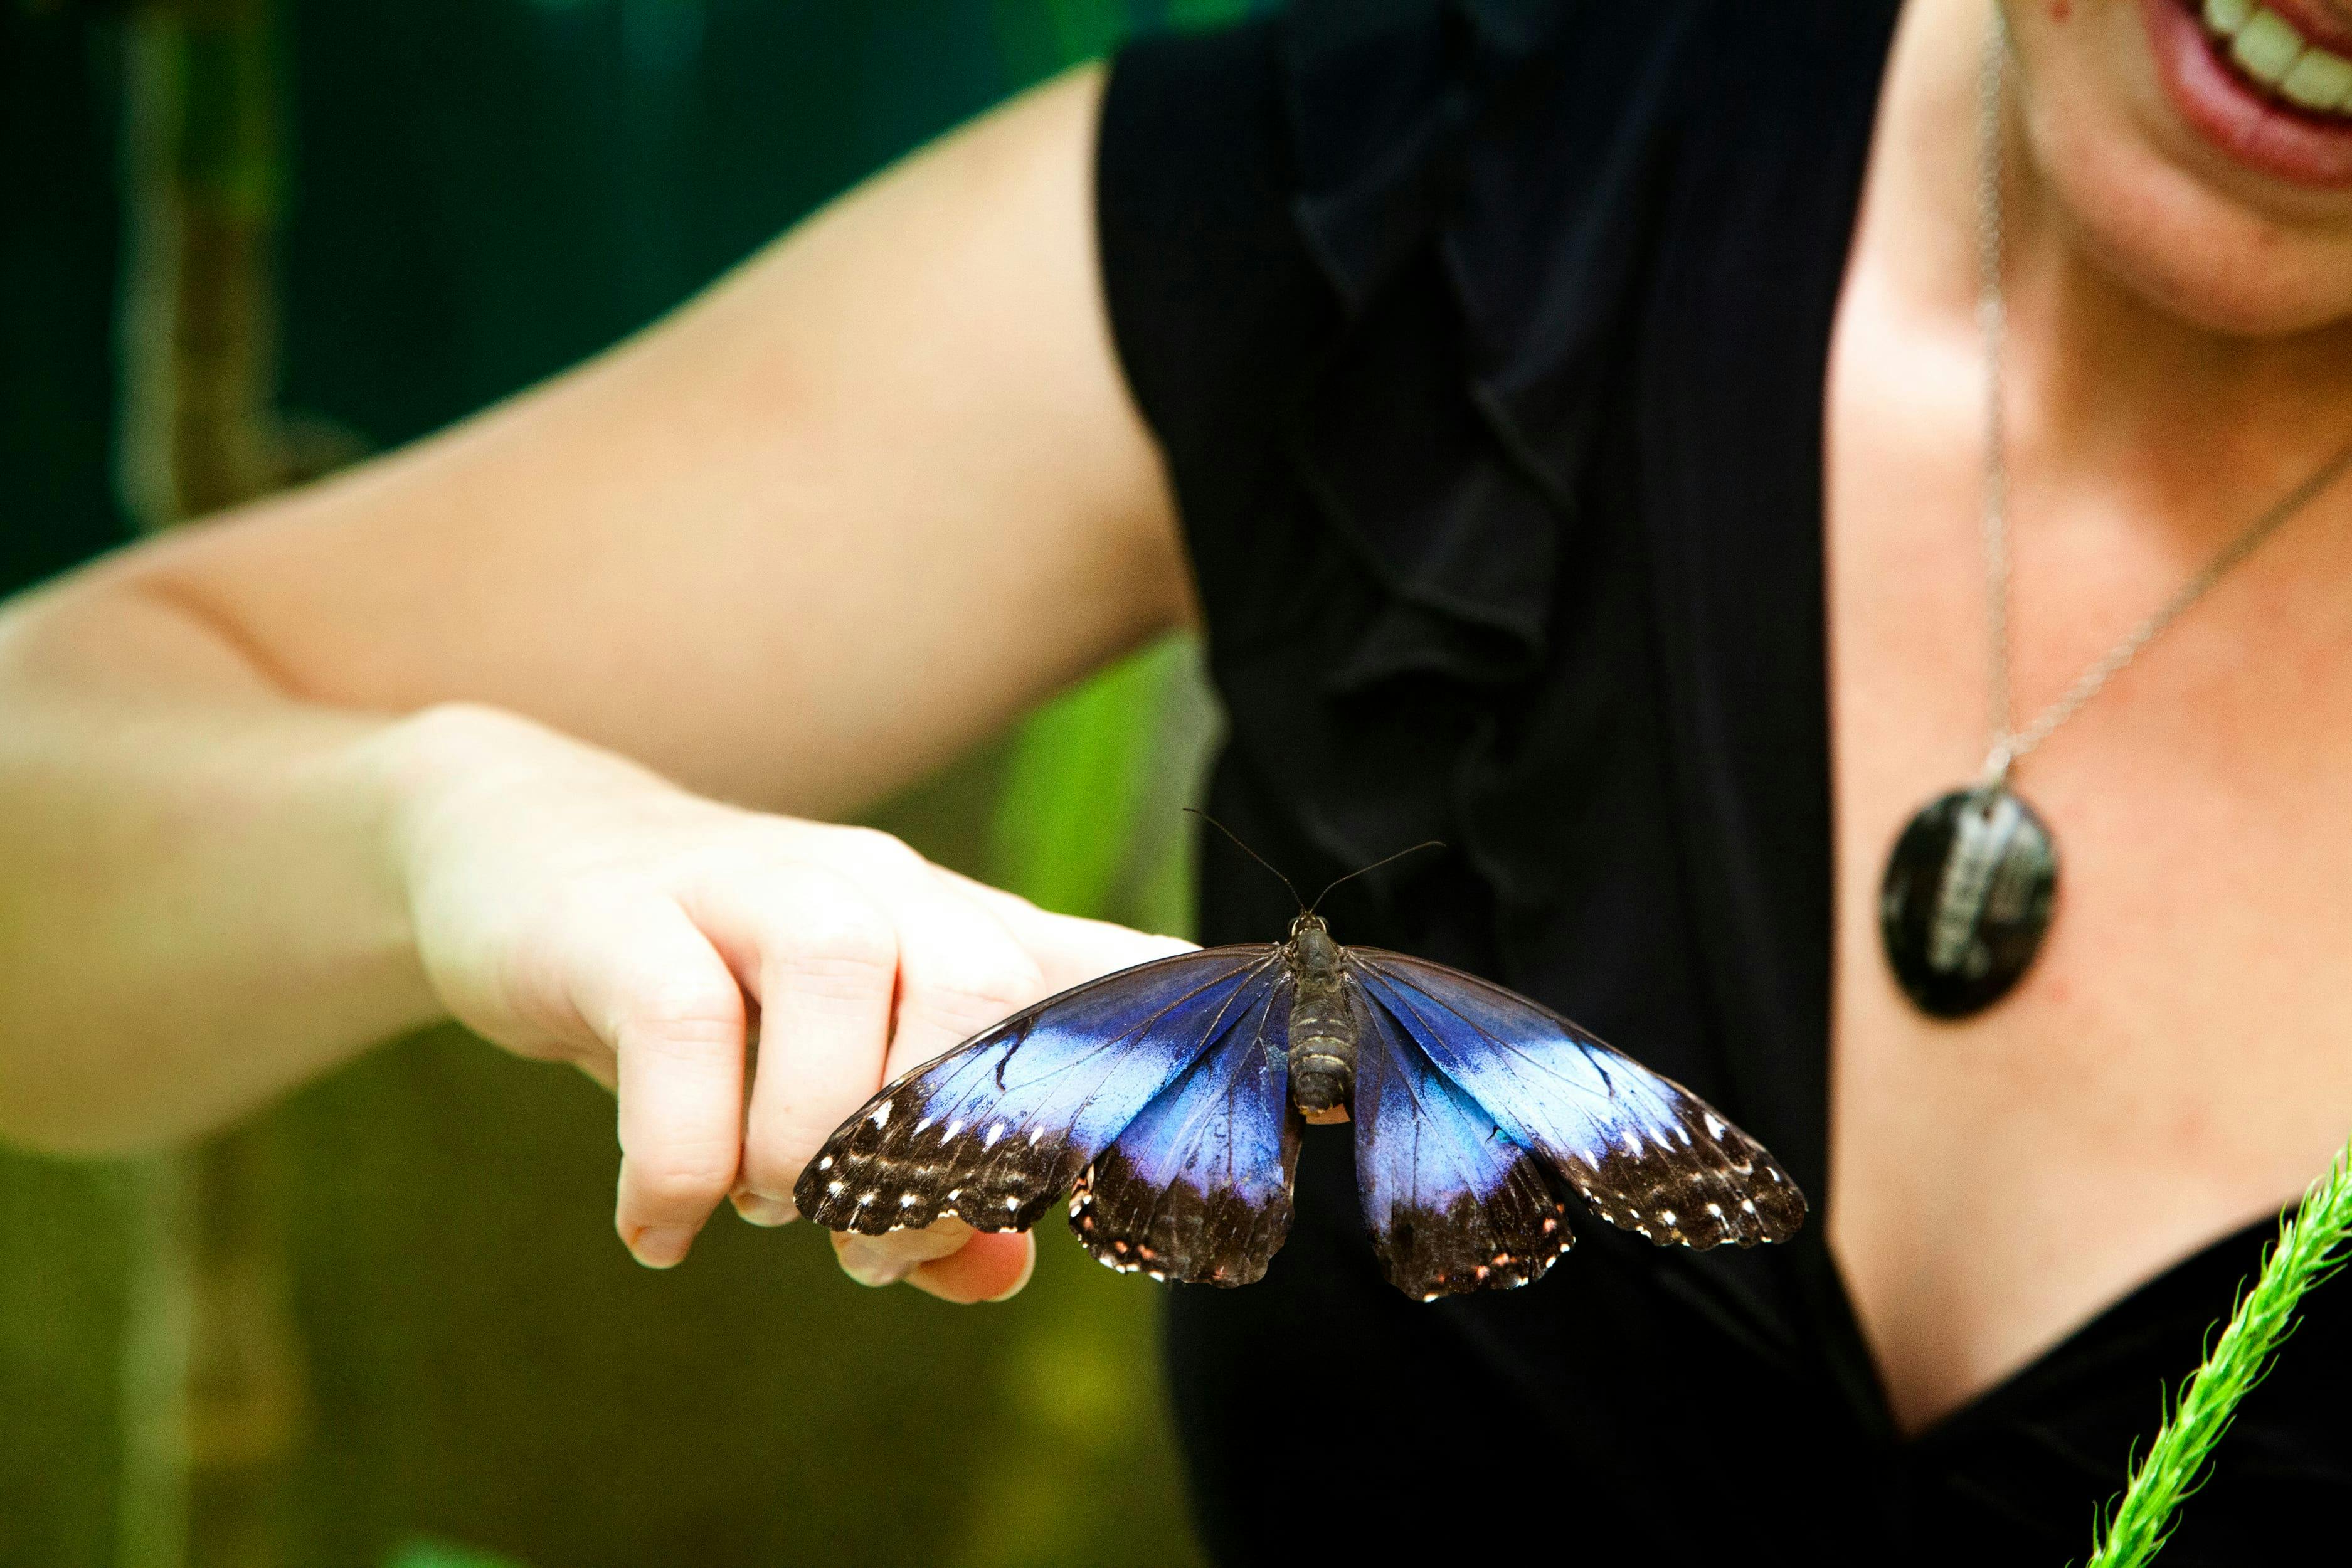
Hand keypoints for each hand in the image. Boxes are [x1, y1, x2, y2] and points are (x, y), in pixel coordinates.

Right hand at [388, 704, 1189, 1299]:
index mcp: (949, 931)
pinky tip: (657, 1231)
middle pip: (985, 996)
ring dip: (808, 1147)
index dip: (1194, 1041)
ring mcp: (753, 889)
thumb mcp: (825, 1077)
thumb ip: (926, 1175)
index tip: (1307, 1118)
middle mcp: (877, 892)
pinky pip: (684, 1031)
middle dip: (946, 1160)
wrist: (521, 850)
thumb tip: (1007, 1276)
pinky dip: (679, 1160)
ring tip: (759, 1209)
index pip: (1100, 974)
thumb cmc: (713, 986)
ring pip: (846, 997)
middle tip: (870, 1249)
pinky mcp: (629, 915)